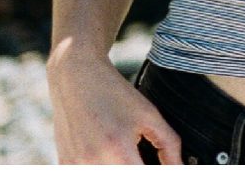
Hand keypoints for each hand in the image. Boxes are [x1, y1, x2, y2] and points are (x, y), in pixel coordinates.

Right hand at [47, 56, 181, 163]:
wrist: (76, 78)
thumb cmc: (114, 94)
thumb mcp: (150, 115)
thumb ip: (169, 145)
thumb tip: (179, 168)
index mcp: (117, 150)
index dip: (158, 173)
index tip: (164, 166)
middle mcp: (92, 162)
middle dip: (137, 167)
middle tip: (141, 154)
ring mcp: (75, 165)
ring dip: (120, 166)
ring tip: (123, 149)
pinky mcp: (65, 164)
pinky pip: (89, 172)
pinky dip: (103, 164)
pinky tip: (105, 150)